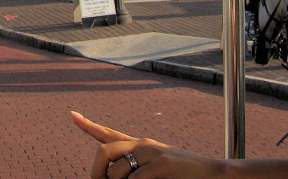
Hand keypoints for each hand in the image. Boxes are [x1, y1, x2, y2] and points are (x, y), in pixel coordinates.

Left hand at [72, 112, 221, 178]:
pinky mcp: (162, 163)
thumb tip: (111, 177)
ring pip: (117, 170)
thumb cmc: (183, 177)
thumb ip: (133, 170)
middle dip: (97, 173)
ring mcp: (152, 152)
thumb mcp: (154, 171)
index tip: (73, 115)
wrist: (214, 175)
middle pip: (104, 151)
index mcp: (140, 146)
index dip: (89, 126)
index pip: (109, 134)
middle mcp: (143, 144)